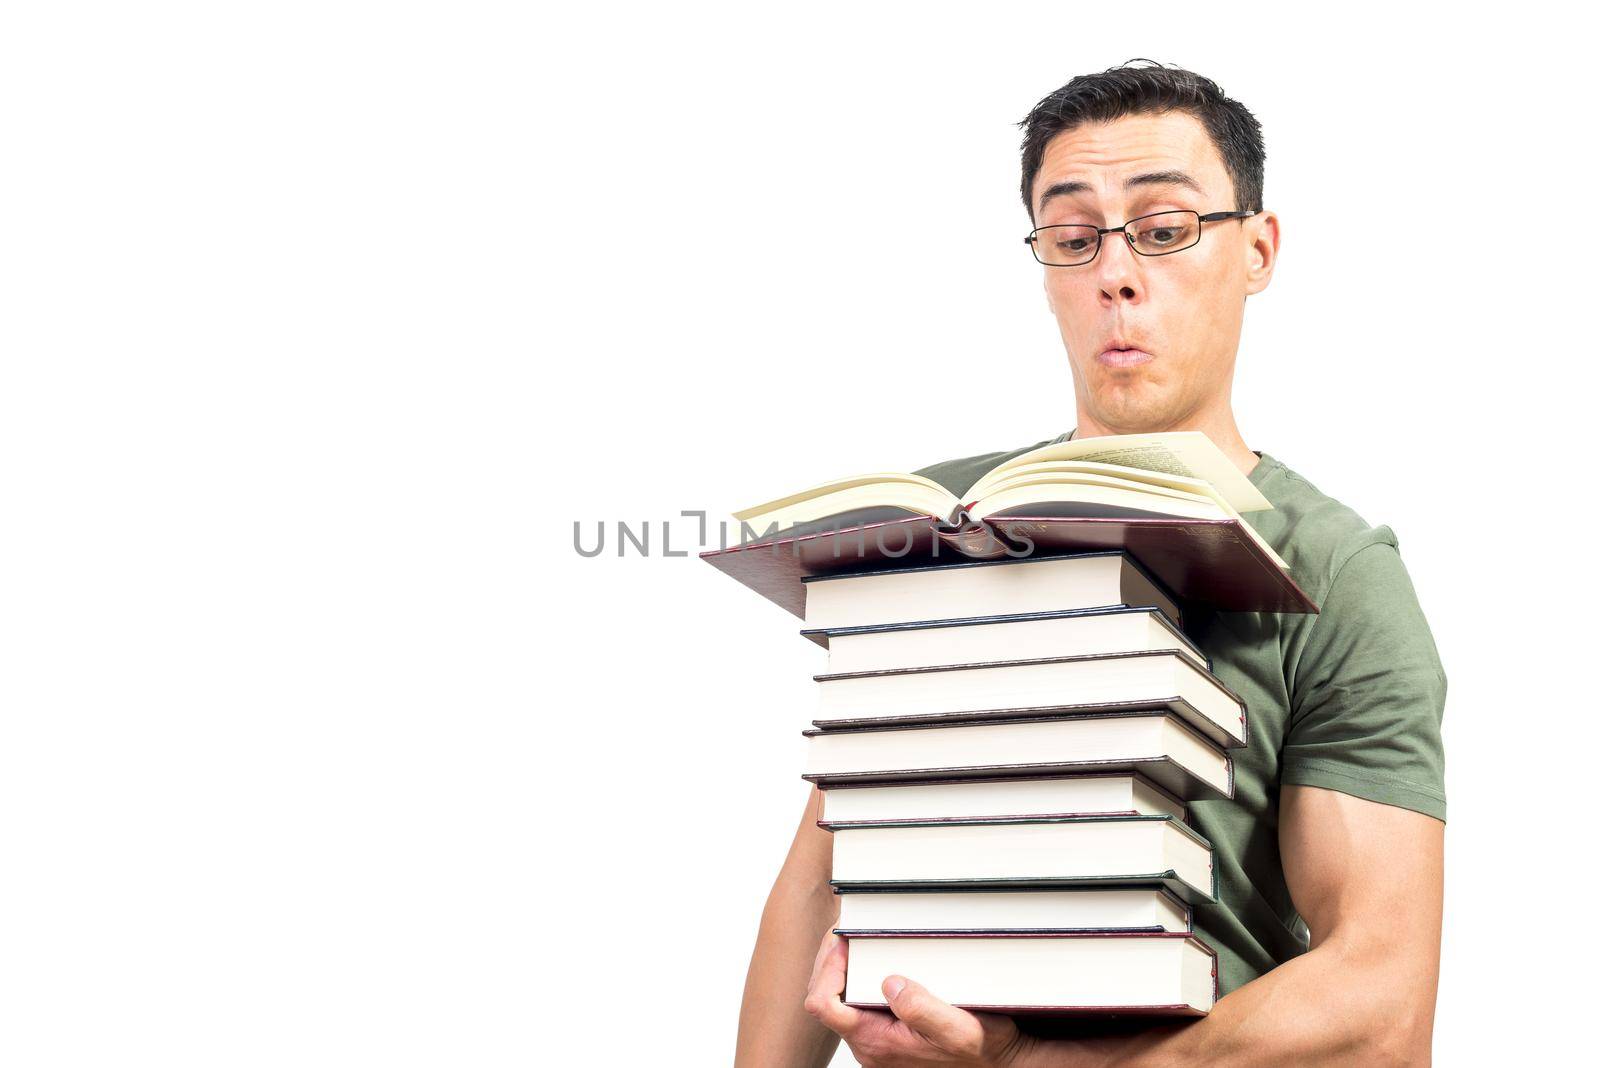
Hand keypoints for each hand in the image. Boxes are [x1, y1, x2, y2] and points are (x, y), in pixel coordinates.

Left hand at [803, 931, 1035, 1066]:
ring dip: (840, 967)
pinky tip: (869, 959)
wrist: (1001, 1063)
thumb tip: (889, 983)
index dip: (827, 970)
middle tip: (845, 929)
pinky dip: (853, 977)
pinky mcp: (885, 1033)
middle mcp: (869, 1044)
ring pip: (836, 1000)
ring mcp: (875, 1039)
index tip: (846, 943)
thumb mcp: (959, 1029)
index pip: (823, 1005)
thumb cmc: (982, 1050)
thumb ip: (921, 1009)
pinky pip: (853, 1003)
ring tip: (853, 937)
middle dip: (829, 960)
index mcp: (878, 1042)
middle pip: (824, 998)